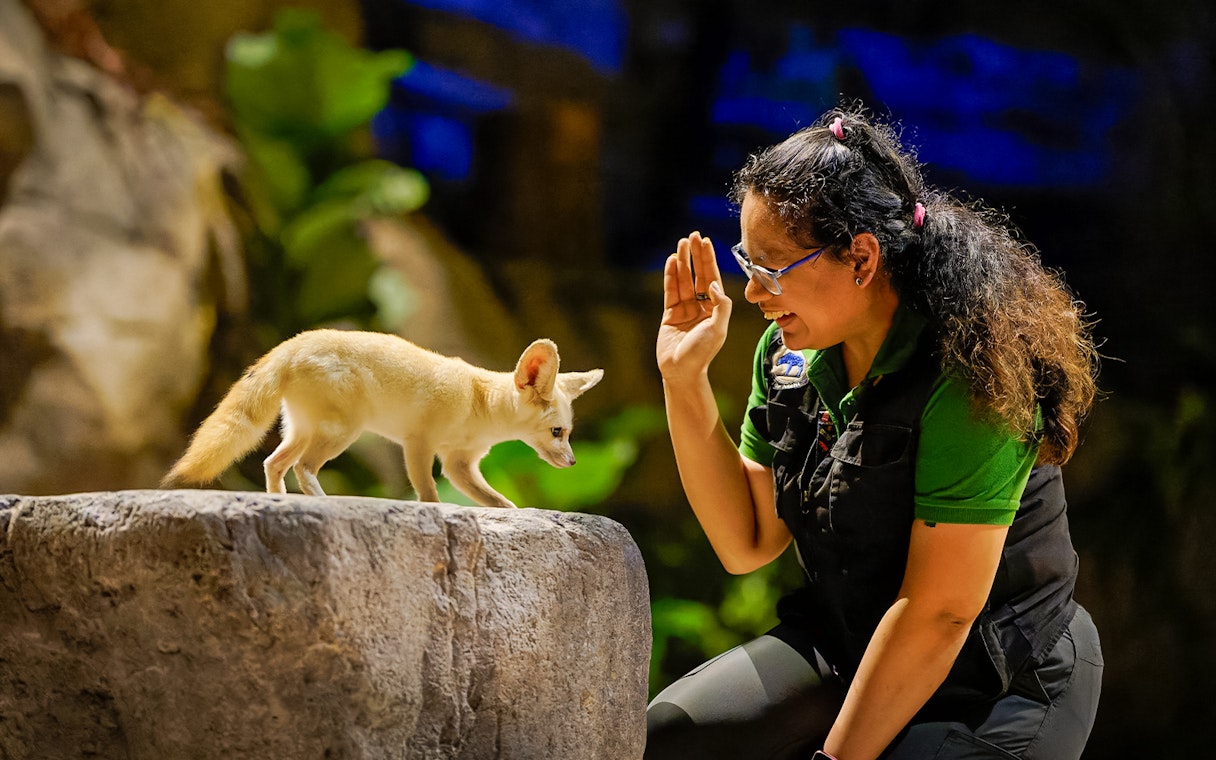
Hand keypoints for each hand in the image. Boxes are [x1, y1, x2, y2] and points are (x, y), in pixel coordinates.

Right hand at [657, 231, 731, 383]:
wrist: (681, 372)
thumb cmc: (702, 353)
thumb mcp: (718, 328)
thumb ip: (720, 305)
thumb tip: (714, 284)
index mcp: (715, 309)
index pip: (712, 278)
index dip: (709, 260)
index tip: (705, 242)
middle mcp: (701, 307)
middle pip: (698, 275)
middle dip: (696, 256)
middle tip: (692, 236)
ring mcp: (685, 310)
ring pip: (683, 280)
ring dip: (682, 262)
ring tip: (681, 244)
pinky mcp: (670, 314)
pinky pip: (670, 291)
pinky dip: (670, 276)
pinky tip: (671, 262)